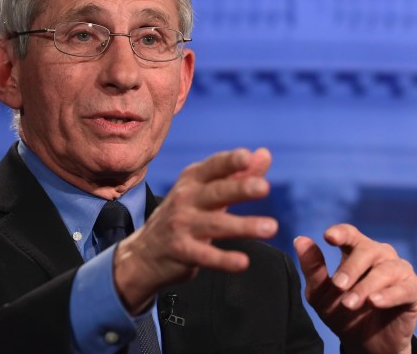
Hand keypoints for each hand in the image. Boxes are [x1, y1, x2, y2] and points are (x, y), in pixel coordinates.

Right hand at [114, 148, 277, 313]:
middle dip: (239, 188)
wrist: (145, 252)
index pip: (213, 167)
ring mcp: (181, 225)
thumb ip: (237, 175)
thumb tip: (265, 154)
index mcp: (193, 180)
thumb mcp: (205, 191)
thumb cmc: (183, 216)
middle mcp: (185, 199)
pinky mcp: (182, 251)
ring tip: (271, 227)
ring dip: (243, 226)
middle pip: (216, 192)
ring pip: (216, 225)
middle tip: (264, 187)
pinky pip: (206, 256)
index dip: (230, 161)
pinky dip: (224, 260)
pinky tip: (243, 262)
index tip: (247, 157)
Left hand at [294, 224, 416, 353]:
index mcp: (356, 251)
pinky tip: (375, 302)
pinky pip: (405, 288)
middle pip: (367, 250)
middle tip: (337, 286)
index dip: (341, 233)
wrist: (364, 344)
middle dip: (351, 269)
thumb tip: (300, 240)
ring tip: (350, 303)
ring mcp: (399, 270)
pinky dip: (389, 295)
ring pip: (385, 270)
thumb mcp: (320, 294)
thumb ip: (313, 268)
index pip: (350, 234)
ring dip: (365, 287)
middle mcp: (380, 255)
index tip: (329, 237)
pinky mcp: (414, 289)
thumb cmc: (341, 312)